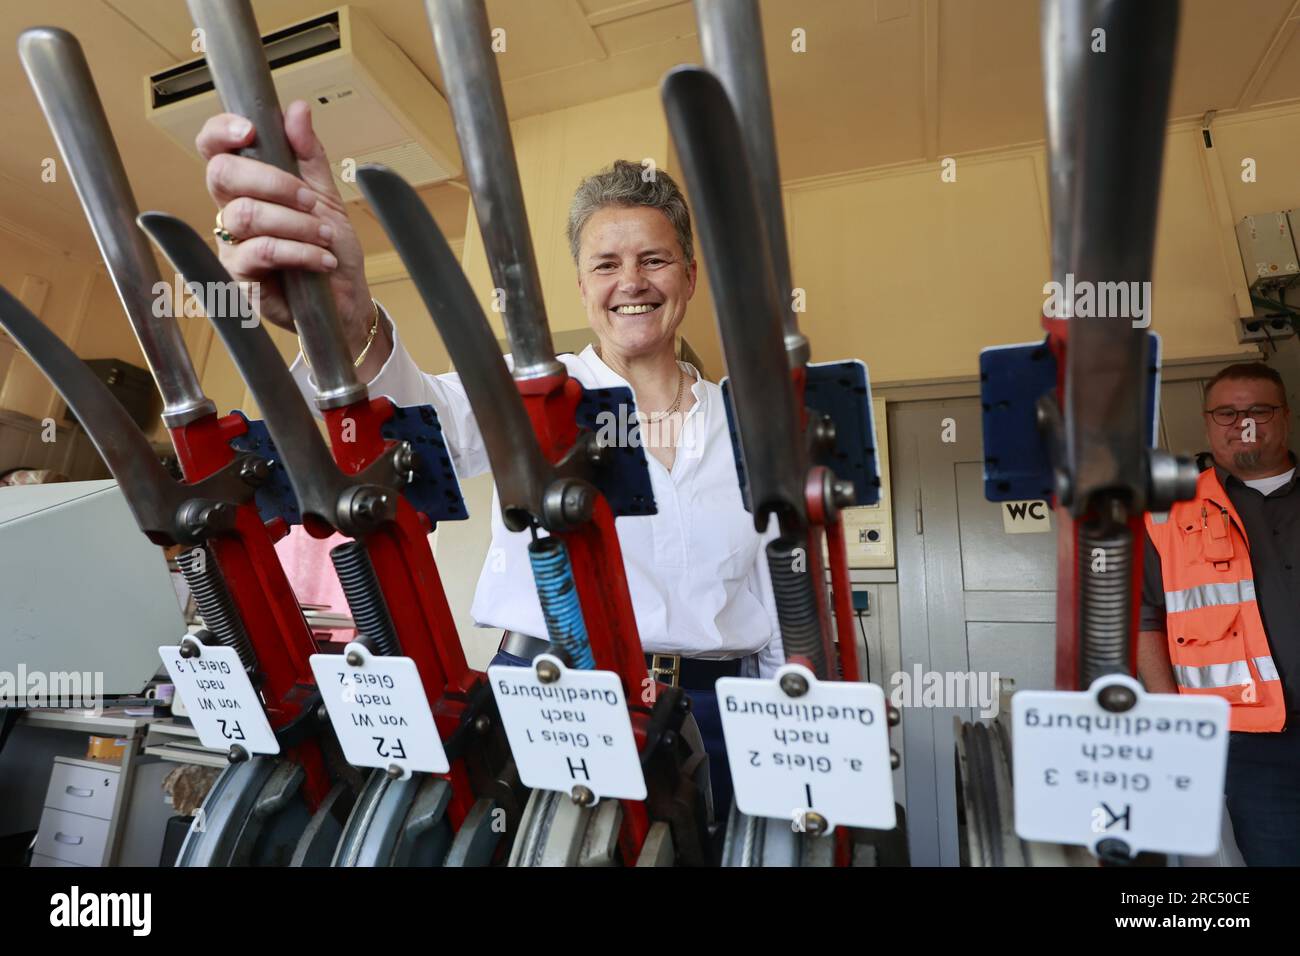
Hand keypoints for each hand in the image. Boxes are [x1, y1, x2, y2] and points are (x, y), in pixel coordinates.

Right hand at [195, 100, 377, 358]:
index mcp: (247, 186)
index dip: (221, 132)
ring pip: (246, 215)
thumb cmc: (331, 248)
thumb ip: (308, 155)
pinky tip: (322, 259)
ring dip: (294, 222)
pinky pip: (261, 252)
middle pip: (222, 176)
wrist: (346, 300)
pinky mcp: (241, 278)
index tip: (250, 130)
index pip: (215, 149)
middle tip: (310, 200)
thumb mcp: (326, 196)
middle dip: (273, 181)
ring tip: (324, 235)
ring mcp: (232, 245)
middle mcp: (231, 212)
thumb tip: (297, 109)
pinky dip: (299, 251)